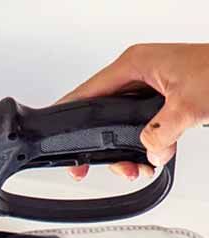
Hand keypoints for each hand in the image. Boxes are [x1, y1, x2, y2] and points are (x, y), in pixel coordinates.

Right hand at [62, 43, 208, 181]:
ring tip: (139, 166)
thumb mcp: (187, 106)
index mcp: (135, 64)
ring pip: (124, 125)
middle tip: (106, 167)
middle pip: (103, 115)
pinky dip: (149, 145)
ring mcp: (152, 86)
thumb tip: (146, 152)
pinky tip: (156, 155)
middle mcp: (140, 73)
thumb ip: (159, 134)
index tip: (57, 138)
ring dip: (130, 150)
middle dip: (106, 146)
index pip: (86, 93)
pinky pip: (145, 127)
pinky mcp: (166, 99)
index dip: (69, 118)